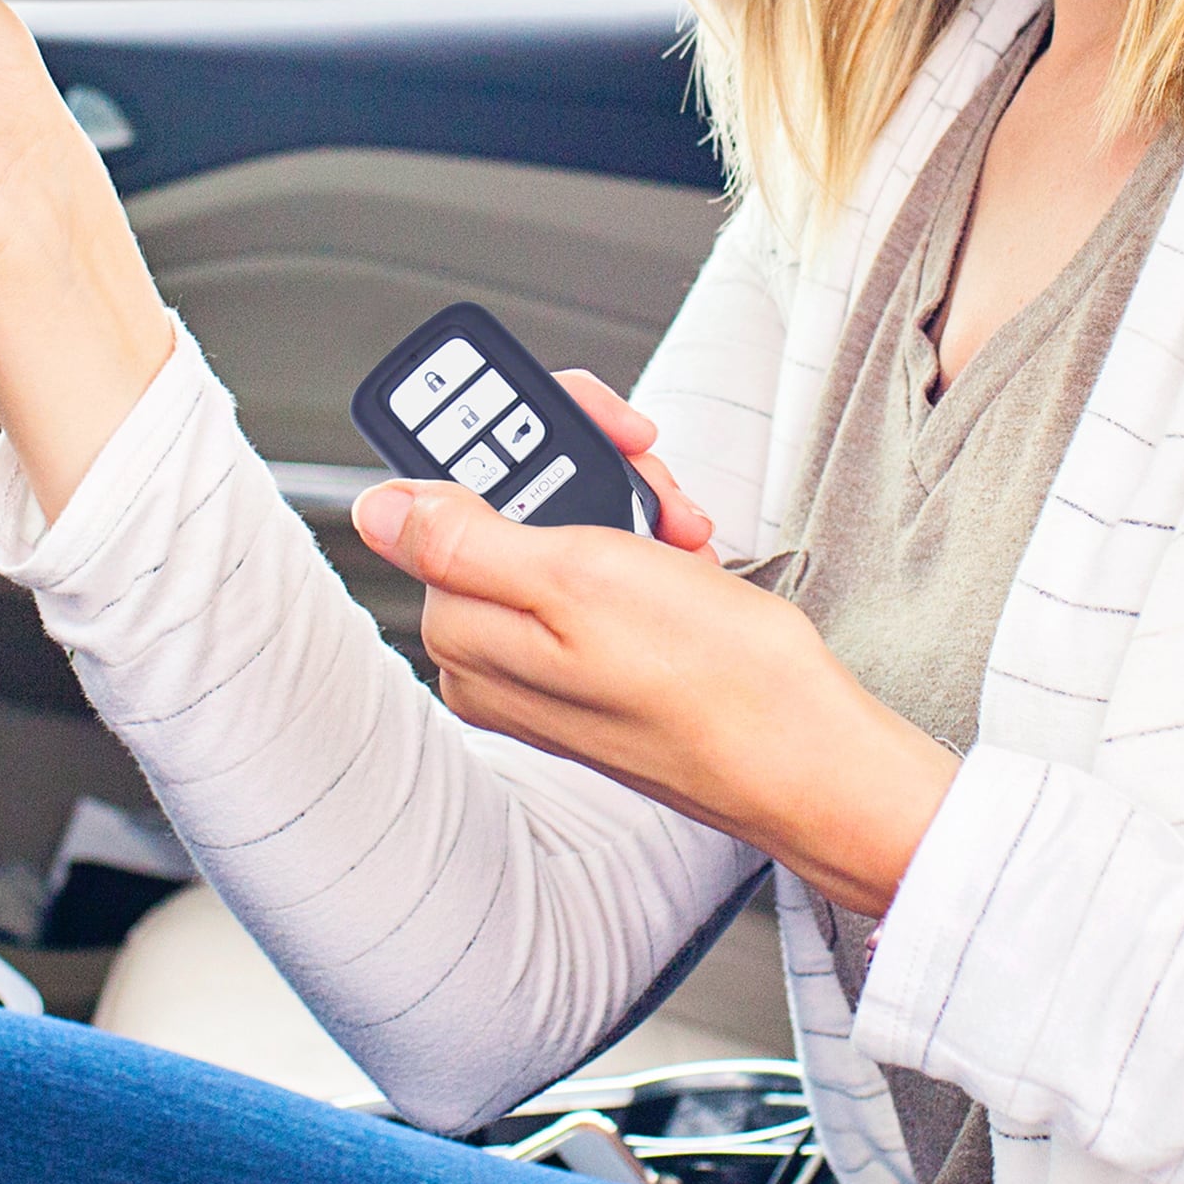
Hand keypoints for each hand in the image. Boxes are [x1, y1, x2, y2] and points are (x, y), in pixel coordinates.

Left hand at [352, 373, 959, 915]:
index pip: (454, 487)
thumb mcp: (578, 578)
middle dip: (589, 475)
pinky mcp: (597, 662)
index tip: (598, 430)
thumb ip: (464, 539)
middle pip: (509, 504)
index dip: (524, 440)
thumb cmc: (708, 677)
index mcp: (464, 630)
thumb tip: (378, 507)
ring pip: (565, 528)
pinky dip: (647, 549)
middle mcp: (493, 650)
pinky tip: (686, 563)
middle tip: (654, 489)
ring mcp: (546, 660)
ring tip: (681, 533)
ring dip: (628, 508)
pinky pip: (602, 572)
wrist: (805, 753)